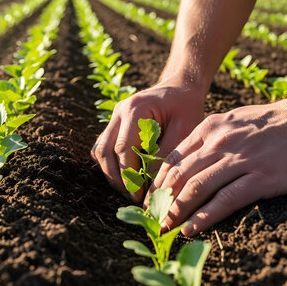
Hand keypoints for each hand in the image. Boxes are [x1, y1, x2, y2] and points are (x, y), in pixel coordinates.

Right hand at [91, 79, 205, 201]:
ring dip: (112, 174)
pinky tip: (128, 177)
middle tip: (134, 197)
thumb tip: (151, 187)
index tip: (140, 195)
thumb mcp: (185, 130)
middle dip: (117, 178)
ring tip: (130, 190)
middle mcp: (118, 111)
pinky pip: (103, 149)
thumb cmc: (186, 107)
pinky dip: (111, 165)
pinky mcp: (114, 126)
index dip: (129, 175)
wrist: (181, 88)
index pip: (123, 148)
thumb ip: (167, 155)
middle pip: (105, 152)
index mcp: (135, 108)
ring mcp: (113, 118)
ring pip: (100, 151)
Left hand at [145, 92, 286, 235]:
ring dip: (177, 211)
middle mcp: (219, 142)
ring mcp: (240, 160)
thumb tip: (189, 159)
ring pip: (196, 188)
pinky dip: (204, 217)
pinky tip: (192, 229)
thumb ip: (211, 137)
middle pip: (179, 175)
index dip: (157, 182)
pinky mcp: (261, 178)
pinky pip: (225, 200)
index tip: (150, 198)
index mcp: (210, 128)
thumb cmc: (276, 122)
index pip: (173, 158)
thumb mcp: (234, 120)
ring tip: (166, 227)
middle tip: (152, 218)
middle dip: (161, 200)